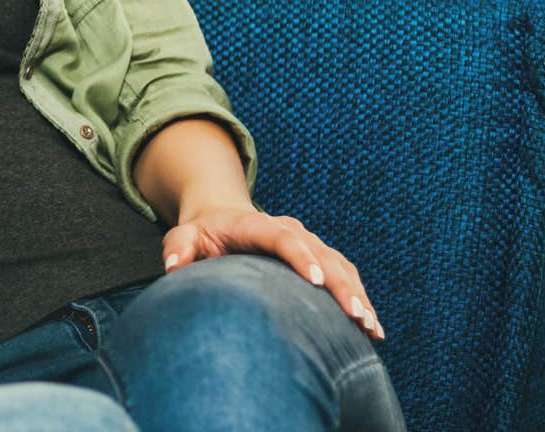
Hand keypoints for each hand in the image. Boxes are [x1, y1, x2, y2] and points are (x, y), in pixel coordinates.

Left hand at [163, 205, 384, 340]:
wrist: (222, 216)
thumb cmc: (202, 231)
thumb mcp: (183, 235)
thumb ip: (178, 247)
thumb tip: (173, 266)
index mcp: (258, 225)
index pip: (284, 238)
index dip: (301, 257)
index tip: (316, 280)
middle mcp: (292, 231)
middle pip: (324, 255)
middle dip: (342, 286)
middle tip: (356, 316)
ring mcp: (310, 243)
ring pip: (342, 267)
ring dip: (358, 296)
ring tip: (371, 328)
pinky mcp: (321, 258)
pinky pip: (346, 276)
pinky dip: (360, 298)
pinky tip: (372, 328)